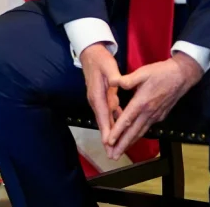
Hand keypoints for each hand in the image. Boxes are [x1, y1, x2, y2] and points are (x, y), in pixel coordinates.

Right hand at [79, 43, 122, 157]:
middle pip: (102, 122)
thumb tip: (116, 83)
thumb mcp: (108, 65)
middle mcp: (95, 100)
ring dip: (109, 134)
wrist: (91, 54)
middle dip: (107, 138)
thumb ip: (113, 75)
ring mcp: (97, 100)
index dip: (106, 129)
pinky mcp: (101, 98)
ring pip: (105, 120)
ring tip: (114, 148)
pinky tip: (118, 130)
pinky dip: (112, 123)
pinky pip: (107, 114)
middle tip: (112, 154)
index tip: (109, 142)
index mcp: (97, 94)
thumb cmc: (100, 60)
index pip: (103, 115)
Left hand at [106, 53, 202, 159]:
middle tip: (113, 156)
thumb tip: (113, 82)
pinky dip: (138, 135)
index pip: (127, 120)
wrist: (182, 76)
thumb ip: (127, 79)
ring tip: (121, 152)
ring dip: (130, 143)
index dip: (117, 131)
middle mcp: (149, 112)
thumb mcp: (143, 72)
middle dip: (123, 145)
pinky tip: (133, 138)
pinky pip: (147, 128)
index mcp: (142, 102)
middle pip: (134, 132)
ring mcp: (155, 115)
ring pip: (141, 132)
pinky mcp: (160, 115)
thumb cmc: (161, 72)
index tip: (109, 142)